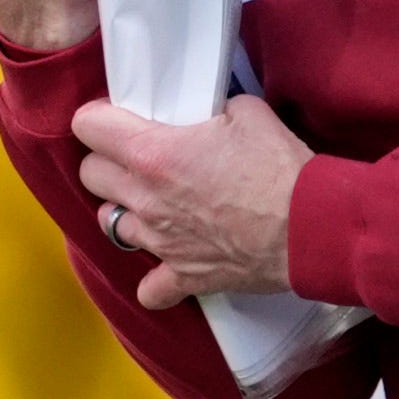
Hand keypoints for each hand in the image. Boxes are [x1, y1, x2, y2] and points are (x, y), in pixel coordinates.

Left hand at [73, 95, 309, 308]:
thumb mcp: (249, 114)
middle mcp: (145, 198)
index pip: (88, 126)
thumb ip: (214, 109)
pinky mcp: (183, 274)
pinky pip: (150, 289)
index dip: (99, 118)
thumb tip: (210, 114)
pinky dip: (155, 280)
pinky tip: (169, 263)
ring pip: (109, 224)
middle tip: (138, 157)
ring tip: (153, 204)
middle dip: (109, 161)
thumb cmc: (280, 169)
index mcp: (153, 153)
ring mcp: (160, 241)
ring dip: (126, 211)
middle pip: (91, 175)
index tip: (115, 119)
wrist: (310, 226)